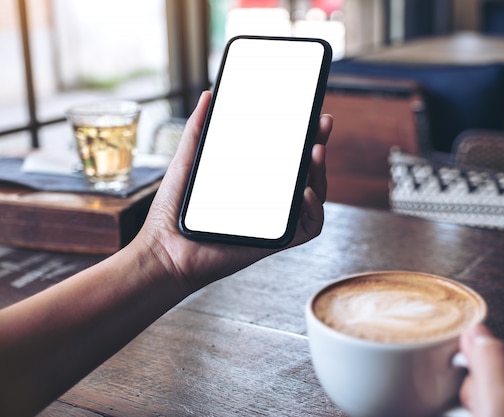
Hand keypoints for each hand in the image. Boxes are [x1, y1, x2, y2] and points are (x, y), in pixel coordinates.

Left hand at [135, 91, 332, 292]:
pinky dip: (314, 210)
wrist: (165, 250)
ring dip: (321, 173)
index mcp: (253, 180)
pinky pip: (309, 227)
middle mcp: (269, 199)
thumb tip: (208, 96)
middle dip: (320, 145)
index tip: (311, 112)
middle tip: (323, 122)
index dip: (303, 134)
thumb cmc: (174, 212)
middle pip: (306, 171)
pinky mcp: (276, 241)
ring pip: (314, 196)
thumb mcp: (187, 161)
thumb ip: (197, 130)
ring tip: (315, 152)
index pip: (286, 154)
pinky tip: (306, 192)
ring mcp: (275, 219)